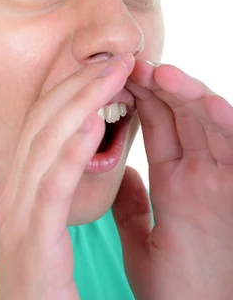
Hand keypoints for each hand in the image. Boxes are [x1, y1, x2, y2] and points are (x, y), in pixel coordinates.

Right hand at [0, 53, 134, 299]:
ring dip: (82, 105)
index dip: (70, 91)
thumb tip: (88, 152)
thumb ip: (61, 191)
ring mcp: (14, 218)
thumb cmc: (47, 289)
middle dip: (77, 86)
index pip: (40, 126)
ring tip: (112, 76)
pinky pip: (53, 186)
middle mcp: (8, 197)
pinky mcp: (31, 242)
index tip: (102, 68)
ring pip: (47, 144)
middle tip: (112, 59)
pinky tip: (94, 122)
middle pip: (41, 124)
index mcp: (14, 192)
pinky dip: (72, 149)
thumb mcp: (49, 230)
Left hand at [113, 60, 232, 299]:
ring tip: (164, 74)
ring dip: (191, 96)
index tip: (120, 73)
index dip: (142, 95)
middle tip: (135, 63)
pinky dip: (229, 126)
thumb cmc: (175, 290)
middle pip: (184, 116)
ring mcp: (224, 183)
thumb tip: (119, 173)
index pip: (161, 124)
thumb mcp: (142, 241)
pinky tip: (210, 105)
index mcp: (178, 181)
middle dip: (161, 86)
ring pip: (211, 125)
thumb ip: (131, 204)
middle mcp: (203, 175)